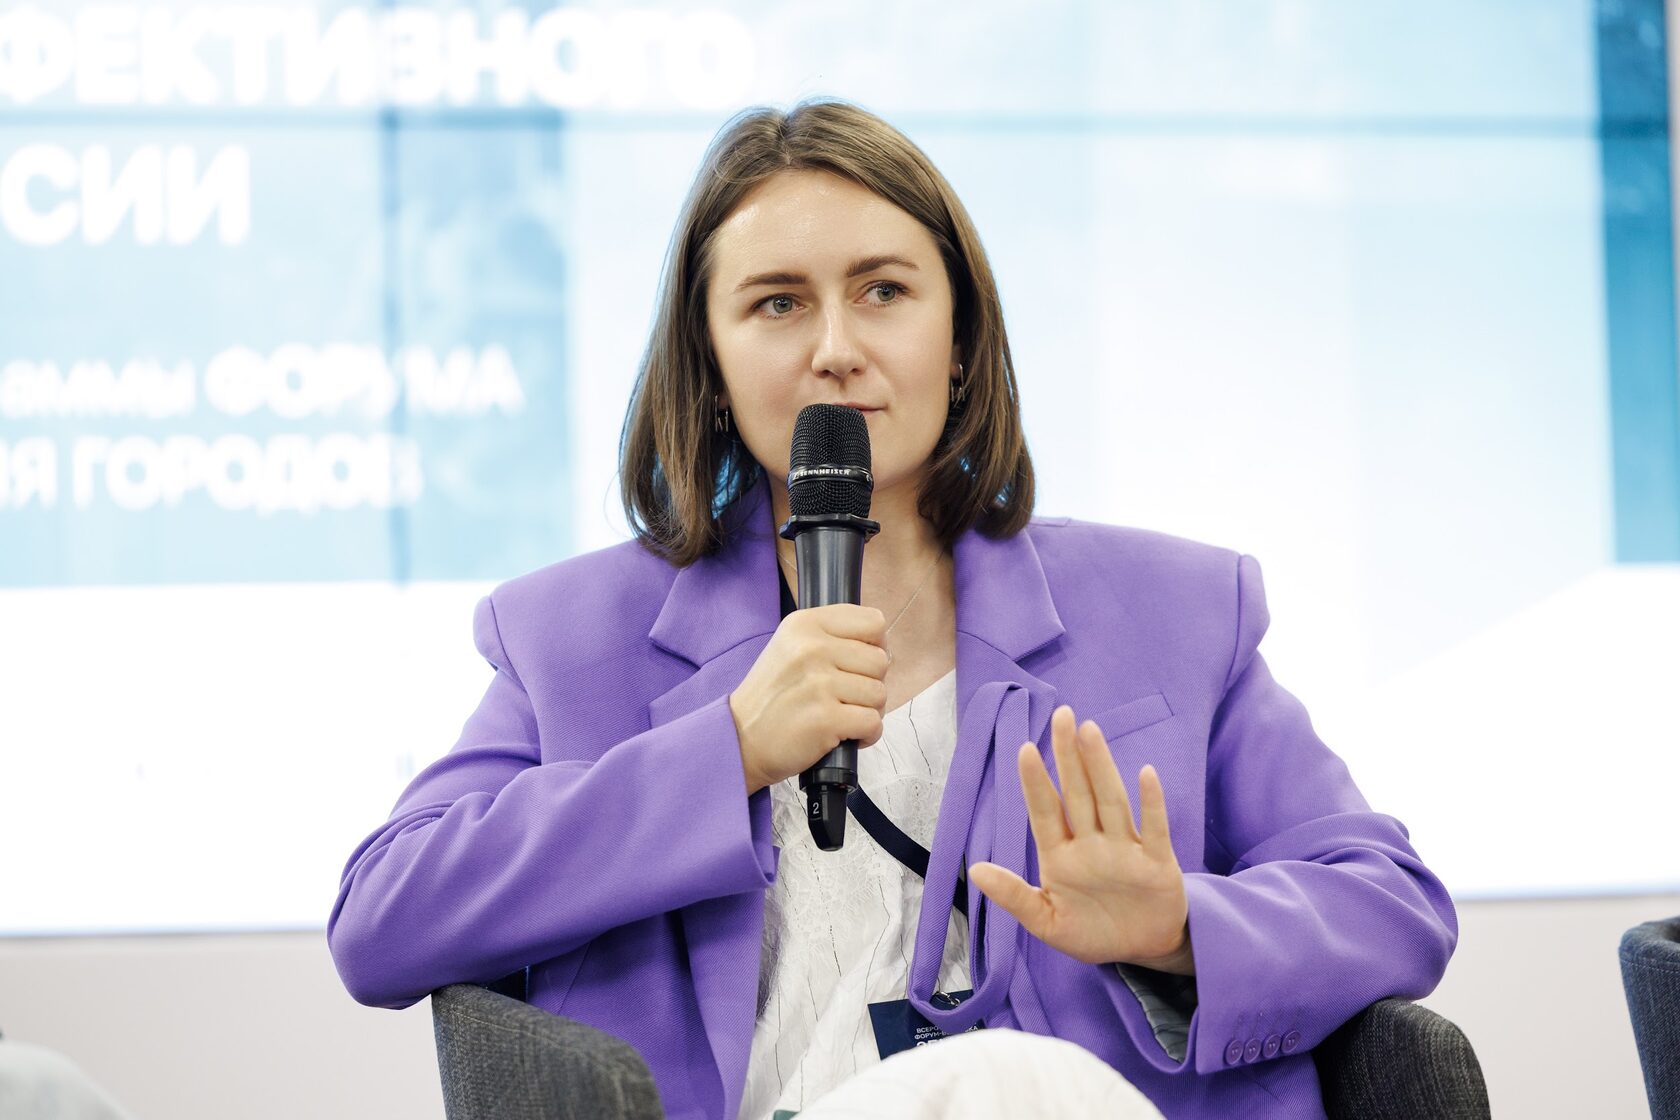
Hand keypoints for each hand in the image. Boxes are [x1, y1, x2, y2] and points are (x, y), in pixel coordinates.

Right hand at [728, 605, 888, 794]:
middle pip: (880, 661)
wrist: (740, 738)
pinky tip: (844, 734)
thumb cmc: (773, 695)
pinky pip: (873, 723)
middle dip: (870, 683)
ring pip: (879, 694)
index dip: (874, 646)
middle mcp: (812, 648)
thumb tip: (884, 647)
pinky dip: (865, 735)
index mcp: (806, 624)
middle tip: (843, 697)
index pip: (873, 622)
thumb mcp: (792, 646)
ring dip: (867, 711)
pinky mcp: (825, 718)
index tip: (857, 664)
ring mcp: (819, 683)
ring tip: (840, 715)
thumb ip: (833, 637)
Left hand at [968, 705, 1193, 973]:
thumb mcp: (1046, 922)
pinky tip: (1146, 774)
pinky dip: (1151, 804)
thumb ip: (1014, 897)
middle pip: (1078, 793)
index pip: (1045, 811)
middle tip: (1062, 715)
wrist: (1142, 951)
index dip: (1036, 782)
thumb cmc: (1090, 932)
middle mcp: (1092, 844)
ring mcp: (1125, 849)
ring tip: (1090, 732)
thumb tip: (975, 870)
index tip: (1025, 748)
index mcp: (1061, 856)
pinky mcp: (1157, 862)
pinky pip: (1154, 829)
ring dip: (1101, 767)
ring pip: (1111, 800)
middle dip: (1069, 756)